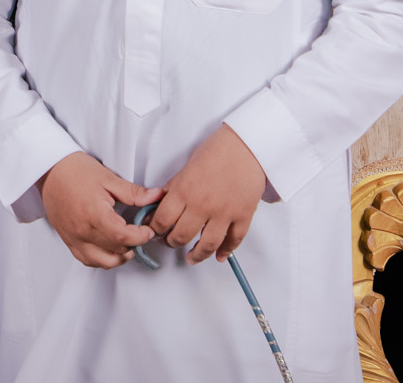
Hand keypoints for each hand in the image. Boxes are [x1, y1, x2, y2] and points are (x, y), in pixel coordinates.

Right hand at [37, 152, 164, 269]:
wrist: (49, 170)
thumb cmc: (76, 170)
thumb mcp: (108, 178)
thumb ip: (134, 192)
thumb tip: (157, 197)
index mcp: (94, 214)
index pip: (124, 238)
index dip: (141, 237)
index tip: (148, 230)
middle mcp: (83, 231)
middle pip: (116, 251)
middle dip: (133, 245)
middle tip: (140, 233)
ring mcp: (73, 238)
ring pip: (102, 262)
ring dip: (118, 257)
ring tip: (126, 243)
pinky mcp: (67, 240)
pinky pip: (87, 260)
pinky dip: (101, 259)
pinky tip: (109, 248)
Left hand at [148, 124, 266, 263]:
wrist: (247, 144)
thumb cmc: (217, 150)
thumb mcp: (187, 166)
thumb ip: (174, 187)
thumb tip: (161, 204)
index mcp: (184, 191)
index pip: (162, 220)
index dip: (155, 229)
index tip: (154, 231)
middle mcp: (202, 205)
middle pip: (181, 236)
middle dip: (172, 243)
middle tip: (170, 242)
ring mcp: (224, 213)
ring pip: (206, 245)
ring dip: (197, 255)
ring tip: (191, 258)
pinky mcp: (242, 215)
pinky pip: (234, 240)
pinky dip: (226, 251)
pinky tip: (219, 255)